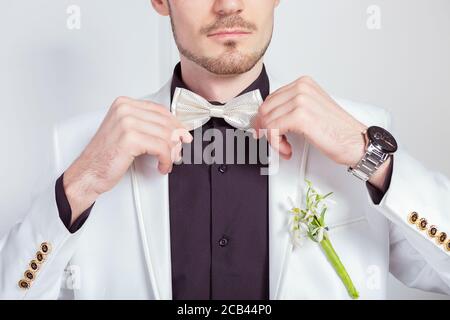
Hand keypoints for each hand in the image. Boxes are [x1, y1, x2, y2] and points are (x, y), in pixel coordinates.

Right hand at [63, 96, 192, 222]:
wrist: (88, 173)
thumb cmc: (105, 156)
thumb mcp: (125, 132)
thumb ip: (145, 125)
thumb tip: (174, 128)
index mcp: (124, 104)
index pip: (161, 110)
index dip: (176, 125)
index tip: (183, 136)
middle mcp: (125, 109)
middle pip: (166, 122)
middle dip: (176, 140)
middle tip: (178, 153)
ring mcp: (127, 122)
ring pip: (166, 135)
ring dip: (172, 152)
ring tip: (168, 162)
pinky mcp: (130, 138)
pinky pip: (161, 148)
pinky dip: (166, 160)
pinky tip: (162, 166)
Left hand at [254, 76, 390, 190]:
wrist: (357, 143)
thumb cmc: (337, 131)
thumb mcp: (310, 111)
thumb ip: (290, 109)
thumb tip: (265, 118)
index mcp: (303, 84)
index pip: (270, 99)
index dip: (265, 119)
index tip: (266, 132)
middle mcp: (301, 88)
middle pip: (264, 109)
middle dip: (266, 130)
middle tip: (277, 142)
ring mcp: (300, 100)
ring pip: (266, 121)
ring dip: (273, 140)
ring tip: (286, 147)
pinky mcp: (300, 116)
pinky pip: (272, 130)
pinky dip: (276, 144)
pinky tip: (288, 149)